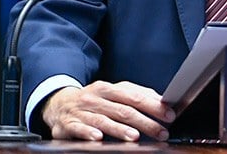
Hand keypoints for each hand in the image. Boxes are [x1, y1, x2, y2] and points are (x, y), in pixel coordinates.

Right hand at [41, 80, 175, 141]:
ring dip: (119, 129)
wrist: (57, 104)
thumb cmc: (92, 101)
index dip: (153, 105)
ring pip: (103, 120)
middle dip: (144, 121)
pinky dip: (89, 133)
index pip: (135, 96)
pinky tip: (99, 138)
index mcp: (108, 89)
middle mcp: (95, 98)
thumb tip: (160, 102)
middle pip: (123, 109)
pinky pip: (79, 128)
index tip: (169, 114)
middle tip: (160, 132)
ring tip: (135, 136)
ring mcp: (81, 111)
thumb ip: (134, 96)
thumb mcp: (112, 94)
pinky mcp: (68, 124)